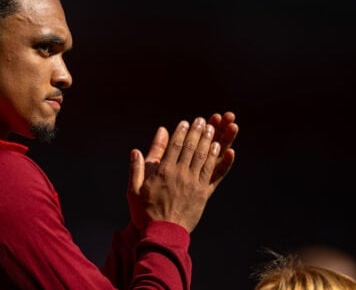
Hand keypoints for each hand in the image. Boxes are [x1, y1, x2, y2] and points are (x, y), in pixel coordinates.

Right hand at [127, 117, 234, 232]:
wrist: (163, 234)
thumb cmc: (145, 213)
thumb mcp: (134, 190)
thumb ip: (136, 169)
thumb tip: (135, 151)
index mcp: (164, 172)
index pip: (174, 147)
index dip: (180, 132)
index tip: (185, 122)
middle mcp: (180, 174)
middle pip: (191, 148)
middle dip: (196, 132)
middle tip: (201, 120)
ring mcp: (194, 183)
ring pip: (203, 157)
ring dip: (208, 141)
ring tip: (212, 128)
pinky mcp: (203, 194)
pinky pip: (213, 173)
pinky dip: (218, 159)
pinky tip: (222, 149)